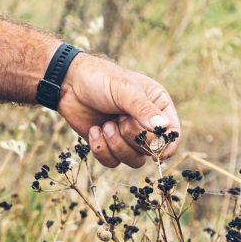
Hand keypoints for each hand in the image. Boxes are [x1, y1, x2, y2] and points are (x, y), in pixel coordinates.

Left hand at [56, 54, 180, 168]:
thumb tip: (163, 127)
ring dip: (116, 145)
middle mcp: (145, 122)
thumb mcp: (124, 90)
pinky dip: (101, 150)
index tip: (155, 150)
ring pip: (133, 160)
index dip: (166, 144)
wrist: (68, 83)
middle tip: (118, 120)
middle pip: (151, 150)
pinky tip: (93, 131)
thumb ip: (143, 109)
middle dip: (132, 138)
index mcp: (157, 104)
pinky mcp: (108, 145)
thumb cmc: (100, 79)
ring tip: (104, 126)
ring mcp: (127, 136)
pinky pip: (113, 162)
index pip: (172, 132)